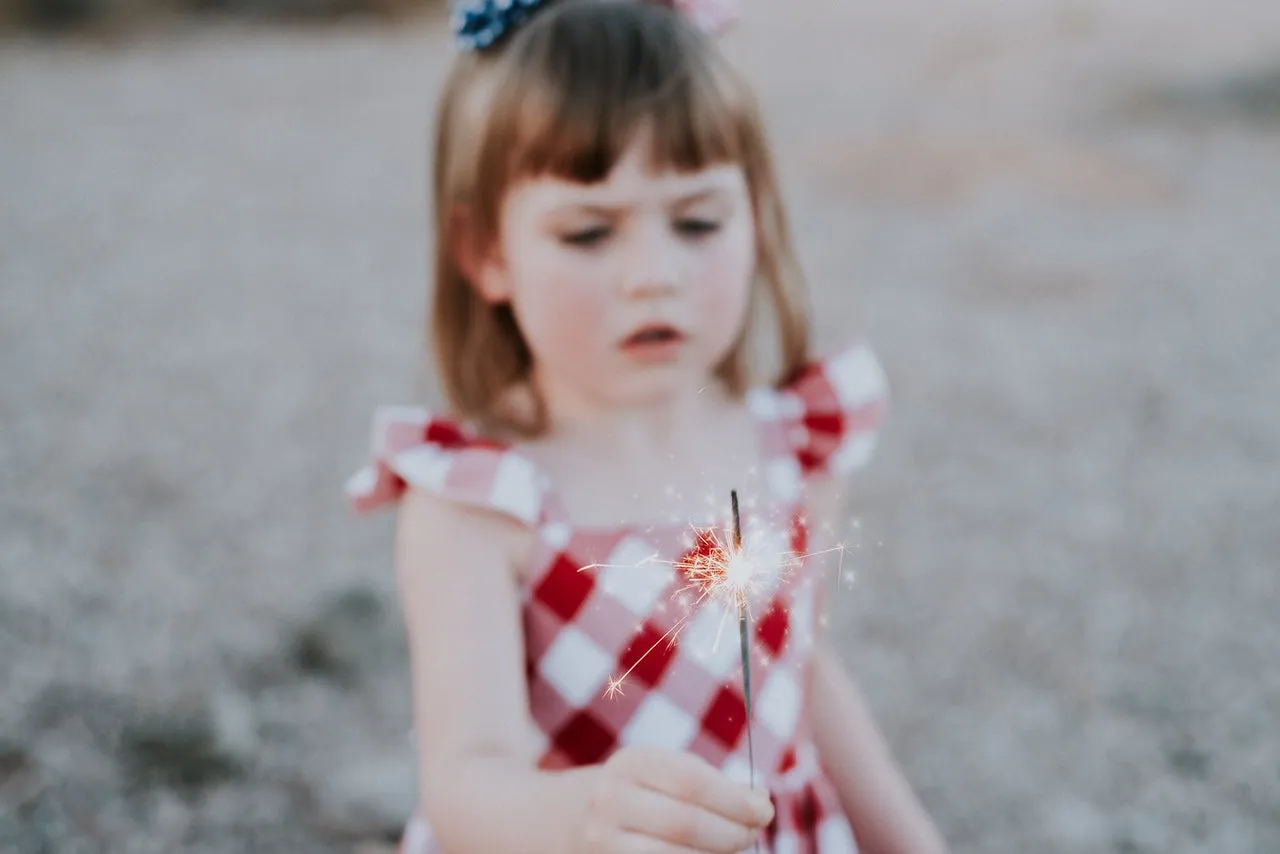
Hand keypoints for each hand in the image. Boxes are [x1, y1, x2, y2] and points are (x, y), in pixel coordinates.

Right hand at [578, 746, 774, 852]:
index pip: (695, 782)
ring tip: (733, 845)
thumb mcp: (645, 771)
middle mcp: (609, 802)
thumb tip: (759, 800)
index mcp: (627, 764)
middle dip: (735, 833)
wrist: (536, 818)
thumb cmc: (614, 792)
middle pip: (689, 825)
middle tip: (755, 832)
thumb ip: (698, 780)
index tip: (765, 808)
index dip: (737, 800)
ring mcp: (601, 845)